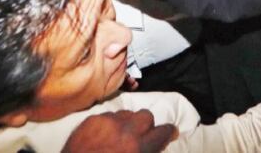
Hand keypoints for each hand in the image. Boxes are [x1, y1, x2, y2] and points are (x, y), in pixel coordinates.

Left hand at [61, 110, 177, 152]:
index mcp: (137, 147)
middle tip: (141, 137)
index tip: (170, 133)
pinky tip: (104, 136)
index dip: (169, 132)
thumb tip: (152, 148)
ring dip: (127, 123)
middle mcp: (125, 130)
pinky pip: (108, 115)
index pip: (163, 132)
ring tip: (120, 136)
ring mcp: (106, 122)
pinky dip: (110, 124)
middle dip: (146, 126)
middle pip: (146, 116)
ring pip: (126, 113)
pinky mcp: (91, 119)